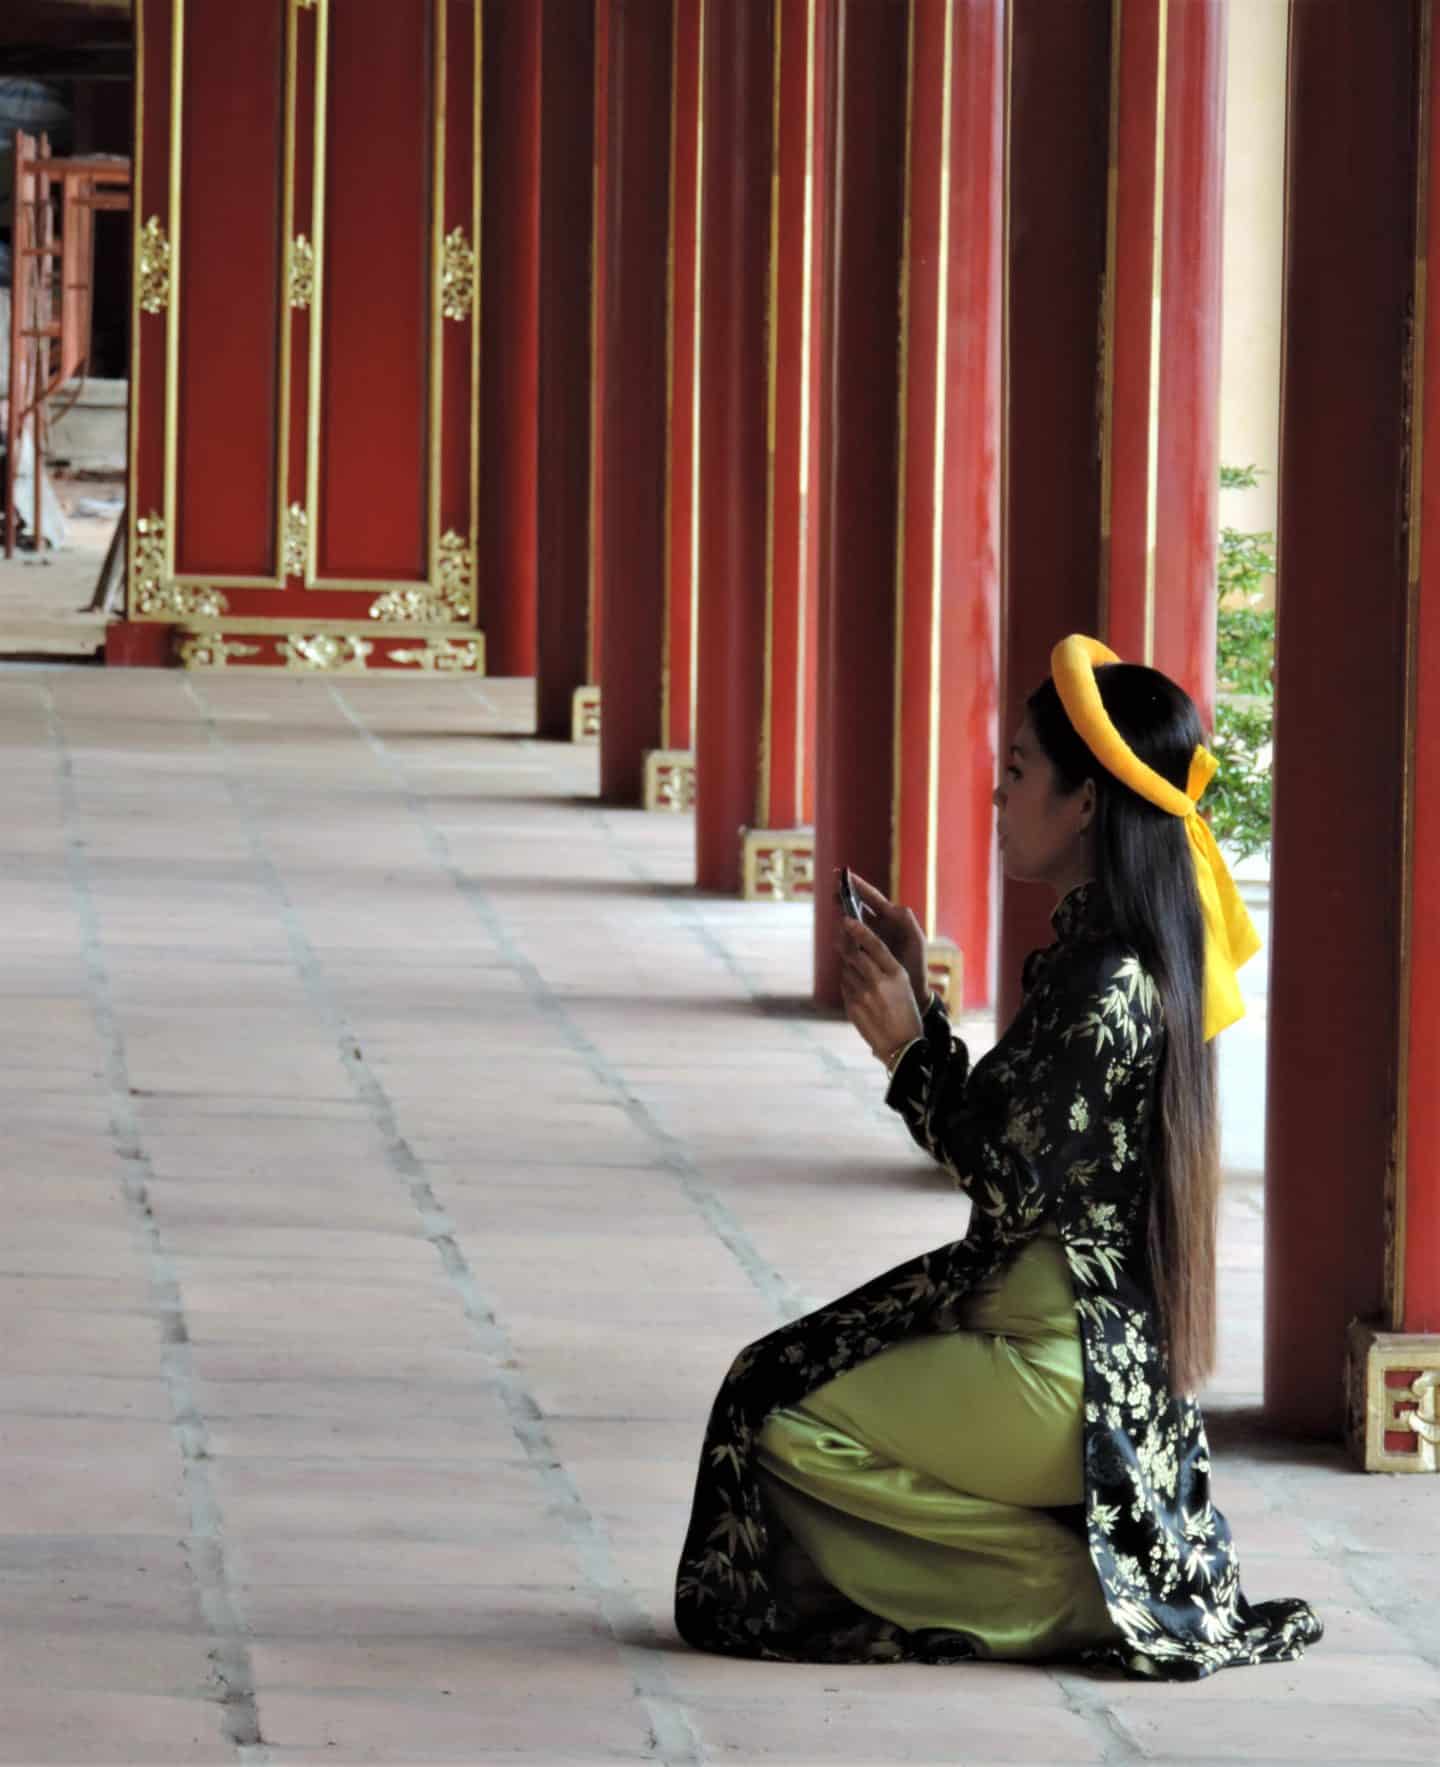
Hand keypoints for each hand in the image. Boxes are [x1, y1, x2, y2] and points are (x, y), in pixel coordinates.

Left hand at [837, 915, 924, 1063]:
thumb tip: (861, 952)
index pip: (875, 946)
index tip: (848, 919)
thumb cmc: (906, 1013)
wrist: (901, 1045)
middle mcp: (879, 982)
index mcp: (896, 974)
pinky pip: (845, 986)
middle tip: (840, 936)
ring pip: (847, 970)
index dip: (860, 931)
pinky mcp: (852, 1006)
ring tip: (858, 973)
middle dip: (845, 944)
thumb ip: (884, 968)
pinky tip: (858, 990)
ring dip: (848, 966)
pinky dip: (848, 982)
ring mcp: (863, 995)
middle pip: (855, 955)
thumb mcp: (903, 986)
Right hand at [842, 872, 928, 1010]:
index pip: (872, 897)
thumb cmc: (917, 965)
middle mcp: (877, 926)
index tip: (844, 874)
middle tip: (833, 889)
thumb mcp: (916, 941)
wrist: (911, 992)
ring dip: (842, 916)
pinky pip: (848, 941)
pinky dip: (842, 936)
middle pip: (856, 906)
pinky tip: (839, 935)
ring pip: (849, 923)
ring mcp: (866, 939)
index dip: (858, 885)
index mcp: (891, 919)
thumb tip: (894, 905)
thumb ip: (907, 921)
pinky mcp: (859, 954)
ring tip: (837, 911)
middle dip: (844, 897)